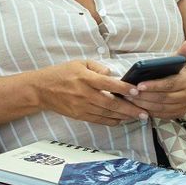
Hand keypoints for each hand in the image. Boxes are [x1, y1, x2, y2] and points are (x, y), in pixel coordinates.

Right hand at [32, 60, 147, 124]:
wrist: (41, 89)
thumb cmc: (61, 73)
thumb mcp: (80, 63)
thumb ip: (98, 67)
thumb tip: (113, 74)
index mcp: (85, 78)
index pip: (108, 84)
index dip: (123, 88)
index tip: (136, 91)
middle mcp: (84, 94)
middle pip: (111, 103)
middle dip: (129, 108)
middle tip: (144, 112)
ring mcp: (82, 107)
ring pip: (107, 114)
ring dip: (124, 116)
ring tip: (137, 117)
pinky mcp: (79, 115)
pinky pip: (99, 120)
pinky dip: (111, 121)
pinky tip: (121, 120)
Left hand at [125, 38, 185, 118]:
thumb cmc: (181, 70)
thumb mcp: (182, 60)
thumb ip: (184, 51)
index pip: (168, 84)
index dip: (153, 86)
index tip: (138, 85)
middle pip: (163, 98)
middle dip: (145, 96)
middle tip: (129, 93)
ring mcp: (183, 106)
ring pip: (161, 108)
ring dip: (144, 105)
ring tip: (130, 99)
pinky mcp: (179, 114)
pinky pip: (162, 115)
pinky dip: (149, 112)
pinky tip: (137, 107)